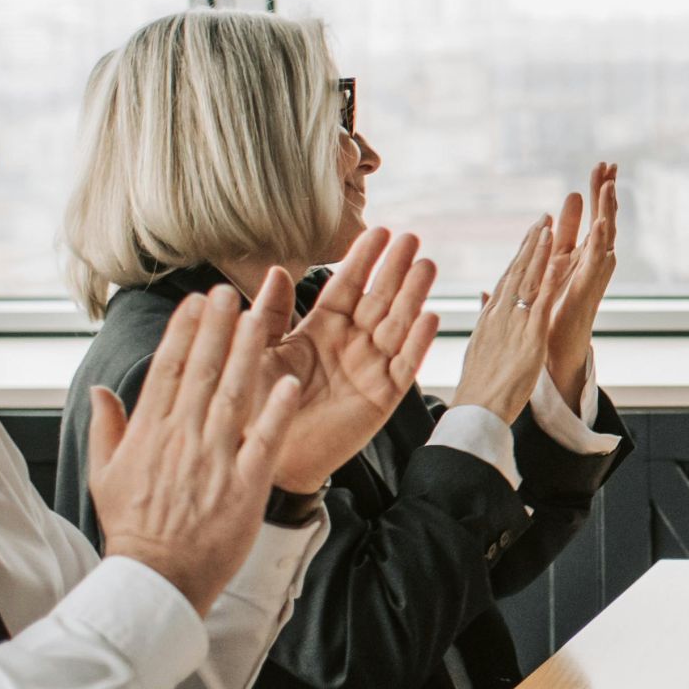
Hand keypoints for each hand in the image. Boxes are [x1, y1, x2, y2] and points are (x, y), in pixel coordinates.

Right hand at [88, 284, 301, 615]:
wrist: (156, 578)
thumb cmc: (133, 528)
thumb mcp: (105, 475)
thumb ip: (107, 428)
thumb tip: (103, 391)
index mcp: (150, 433)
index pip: (168, 369)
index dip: (184, 332)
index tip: (196, 302)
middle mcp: (182, 438)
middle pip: (203, 372)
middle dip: (216, 327)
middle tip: (228, 291)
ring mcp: (214, 461)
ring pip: (234, 396)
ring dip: (248, 354)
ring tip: (259, 318)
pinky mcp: (244, 487)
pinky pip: (263, 442)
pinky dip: (276, 412)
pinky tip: (290, 382)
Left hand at [261, 228, 440, 491]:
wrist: (270, 458)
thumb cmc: (258, 406)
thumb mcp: (258, 353)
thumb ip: (270, 315)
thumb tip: (276, 272)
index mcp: (320, 330)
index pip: (346, 286)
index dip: (362, 260)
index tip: (378, 231)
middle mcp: (350, 344)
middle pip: (378, 299)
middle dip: (394, 269)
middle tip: (411, 238)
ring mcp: (369, 369)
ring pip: (397, 325)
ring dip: (413, 296)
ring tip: (426, 266)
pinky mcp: (382, 398)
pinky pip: (404, 366)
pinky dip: (418, 343)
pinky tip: (430, 317)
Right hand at [453, 215, 569, 424]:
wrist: (477, 407)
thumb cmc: (479, 385)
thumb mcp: (480, 346)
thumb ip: (486, 321)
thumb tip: (485, 301)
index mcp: (491, 317)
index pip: (507, 278)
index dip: (520, 255)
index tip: (529, 234)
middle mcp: (500, 314)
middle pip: (517, 271)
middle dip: (530, 243)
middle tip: (542, 218)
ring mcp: (515, 323)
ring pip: (529, 280)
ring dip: (540, 251)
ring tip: (549, 226)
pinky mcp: (530, 337)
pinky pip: (542, 302)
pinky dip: (550, 279)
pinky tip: (559, 260)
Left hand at [544, 162, 618, 406]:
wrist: (553, 359)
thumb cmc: (546, 328)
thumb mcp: (535, 290)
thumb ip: (529, 271)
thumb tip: (517, 253)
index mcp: (576, 262)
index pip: (588, 219)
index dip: (593, 194)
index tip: (601, 166)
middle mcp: (588, 268)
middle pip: (600, 223)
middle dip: (604, 194)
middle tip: (610, 163)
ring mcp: (590, 280)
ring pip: (602, 239)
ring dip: (606, 212)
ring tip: (610, 185)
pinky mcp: (586, 294)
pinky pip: (594, 266)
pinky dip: (599, 245)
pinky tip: (602, 225)